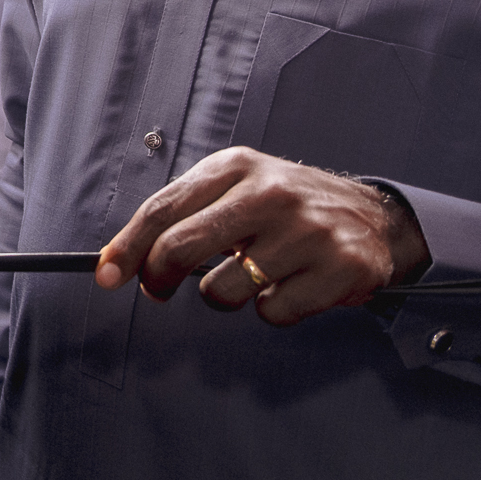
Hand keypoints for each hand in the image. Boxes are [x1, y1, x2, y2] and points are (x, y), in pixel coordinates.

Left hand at [97, 146, 430, 325]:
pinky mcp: (342, 268)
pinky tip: (291, 285)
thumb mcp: (234, 188)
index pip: (162, 209)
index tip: (107, 274)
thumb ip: (181, 215)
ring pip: (223, 290)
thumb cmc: (286, 206)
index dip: (127, 247)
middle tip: (160, 288)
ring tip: (252, 274)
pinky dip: (274, 309)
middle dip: (158, 277)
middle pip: (181, 247)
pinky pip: (274, 312)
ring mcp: (309, 231)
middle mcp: (271, 193)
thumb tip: (118, 260)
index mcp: (236, 167)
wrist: (373, 215)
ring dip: (227, 295)